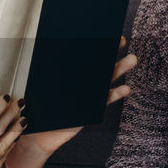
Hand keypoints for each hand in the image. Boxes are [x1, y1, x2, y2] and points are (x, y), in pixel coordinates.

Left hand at [16, 37, 137, 158]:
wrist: (38, 135)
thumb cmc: (36, 110)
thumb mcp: (37, 87)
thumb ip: (43, 72)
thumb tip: (43, 50)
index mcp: (70, 74)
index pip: (83, 56)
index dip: (94, 45)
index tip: (103, 32)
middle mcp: (81, 83)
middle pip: (98, 64)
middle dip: (111, 51)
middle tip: (122, 40)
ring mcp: (89, 95)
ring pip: (107, 79)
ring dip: (119, 69)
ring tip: (131, 59)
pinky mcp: (92, 109)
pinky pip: (106, 100)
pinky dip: (116, 94)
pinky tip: (125, 88)